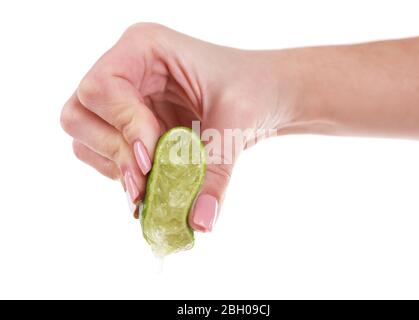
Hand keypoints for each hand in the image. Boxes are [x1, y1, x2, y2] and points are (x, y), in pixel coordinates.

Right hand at [60, 23, 289, 231]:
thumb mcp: (235, 123)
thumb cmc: (254, 89)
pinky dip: (124, 176)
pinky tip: (152, 186)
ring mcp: (125, 101)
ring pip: (87, 139)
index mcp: (144, 48)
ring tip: (153, 184)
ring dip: (117, 167)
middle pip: (80, 114)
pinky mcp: (132, 127)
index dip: (122, 125)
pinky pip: (106, 156)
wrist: (267, 94)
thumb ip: (214, 172)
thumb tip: (200, 222)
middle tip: (146, 180)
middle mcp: (126, 71)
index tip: (152, 158)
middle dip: (114, 151)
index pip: (102, 87)